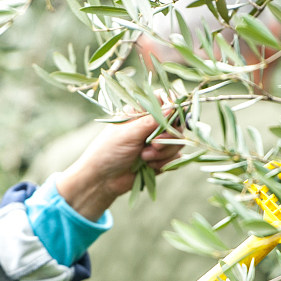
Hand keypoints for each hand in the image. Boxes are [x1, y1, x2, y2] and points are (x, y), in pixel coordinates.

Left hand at [56, 109, 181, 220]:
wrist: (103, 180)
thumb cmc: (109, 151)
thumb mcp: (129, 133)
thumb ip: (152, 121)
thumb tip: (172, 107)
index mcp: (140, 112)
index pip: (163, 100)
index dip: (172, 106)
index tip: (173, 117)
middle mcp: (150, 125)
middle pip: (176, 123)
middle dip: (168, 137)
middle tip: (152, 144)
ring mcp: (156, 142)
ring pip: (177, 142)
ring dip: (163, 152)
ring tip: (144, 158)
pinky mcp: (160, 158)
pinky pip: (175, 157)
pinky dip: (164, 163)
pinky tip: (149, 167)